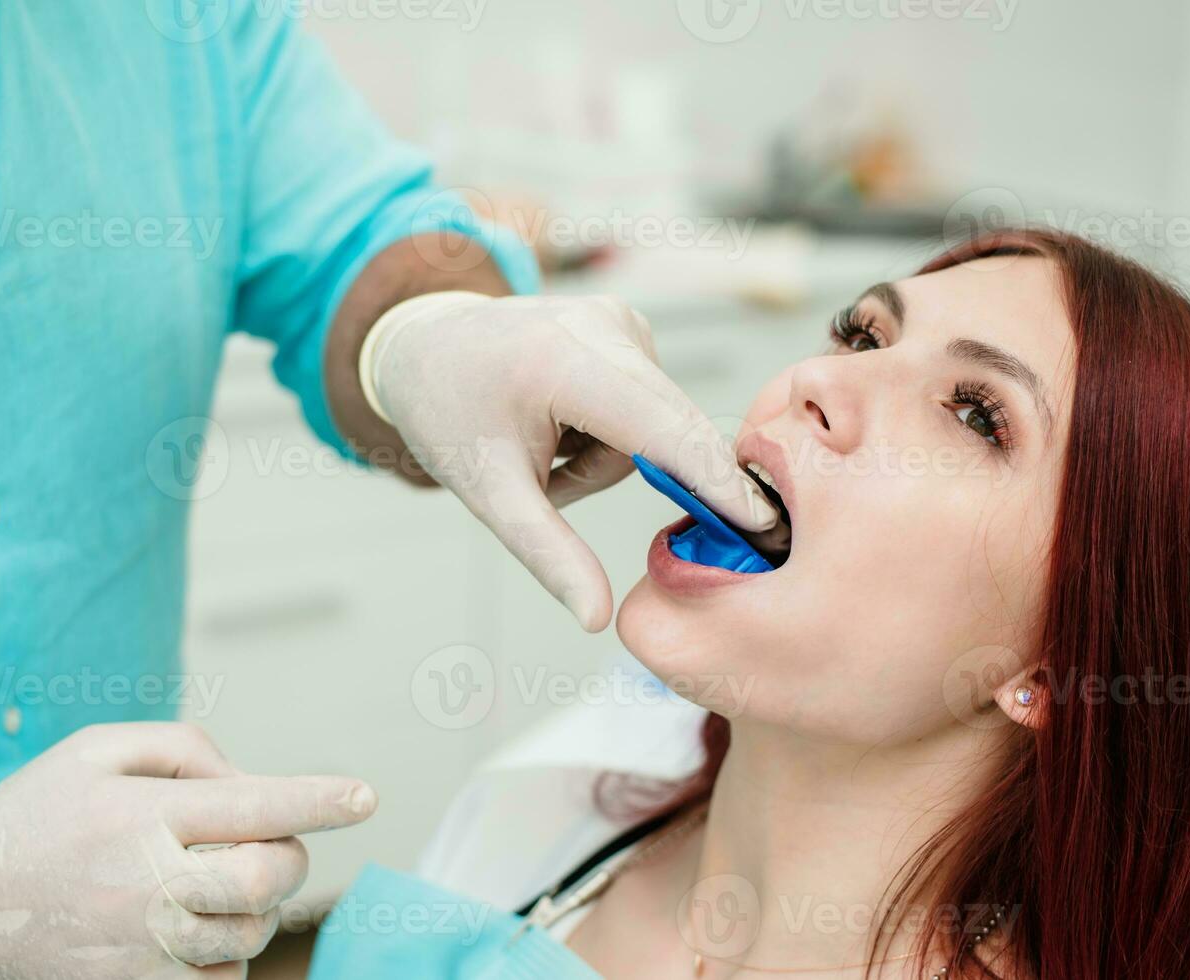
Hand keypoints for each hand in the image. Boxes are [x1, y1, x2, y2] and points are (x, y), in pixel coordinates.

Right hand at [0, 722, 375, 978]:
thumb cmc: (33, 816)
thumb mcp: (95, 750)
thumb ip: (184, 749)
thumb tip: (248, 781)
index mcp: (142, 815)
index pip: (258, 804)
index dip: (322, 798)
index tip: (366, 795)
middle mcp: (147, 884)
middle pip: (270, 878)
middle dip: (289, 856)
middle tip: (266, 842)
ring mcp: (141, 947)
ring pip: (252, 931)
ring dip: (252, 904)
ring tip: (203, 882)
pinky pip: (220, 974)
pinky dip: (222, 947)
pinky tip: (183, 924)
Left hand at [364, 292, 778, 630]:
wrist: (425, 345)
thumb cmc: (449, 416)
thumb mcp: (489, 493)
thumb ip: (548, 554)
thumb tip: (597, 619)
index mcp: (565, 360)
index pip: (662, 428)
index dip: (715, 480)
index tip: (764, 524)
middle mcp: (605, 326)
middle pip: (668, 428)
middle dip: (628, 475)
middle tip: (558, 484)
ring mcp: (621, 319)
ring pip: (657, 424)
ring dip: (610, 457)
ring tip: (544, 451)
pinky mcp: (628, 324)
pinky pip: (648, 403)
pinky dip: (613, 430)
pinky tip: (562, 421)